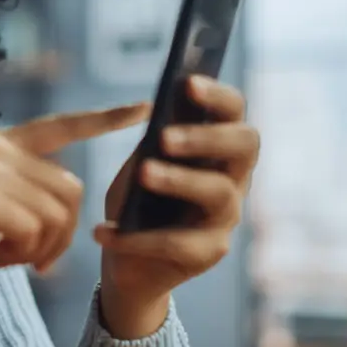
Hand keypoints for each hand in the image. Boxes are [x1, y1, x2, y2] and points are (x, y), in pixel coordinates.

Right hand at [0, 103, 150, 316]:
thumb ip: (24, 190)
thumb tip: (71, 199)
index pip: (60, 126)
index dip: (104, 118)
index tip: (143, 107)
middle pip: (69, 189)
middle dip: (63, 234)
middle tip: (35, 260)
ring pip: (55, 212)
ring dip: (43, 249)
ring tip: (11, 259)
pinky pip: (32, 228)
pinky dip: (24, 254)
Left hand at [98, 76, 259, 337]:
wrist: (127, 264)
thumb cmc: (135, 203)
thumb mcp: (137, 167)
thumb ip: (150, 145)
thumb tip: (154, 115)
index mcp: (219, 149)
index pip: (234, 112)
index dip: (217, 95)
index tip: (186, 82)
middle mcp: (233, 179)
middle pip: (244, 146)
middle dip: (206, 136)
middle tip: (165, 136)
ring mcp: (226, 218)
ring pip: (217, 191)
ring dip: (178, 180)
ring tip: (144, 173)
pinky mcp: (209, 253)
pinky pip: (177, 242)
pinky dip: (135, 237)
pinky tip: (102, 232)